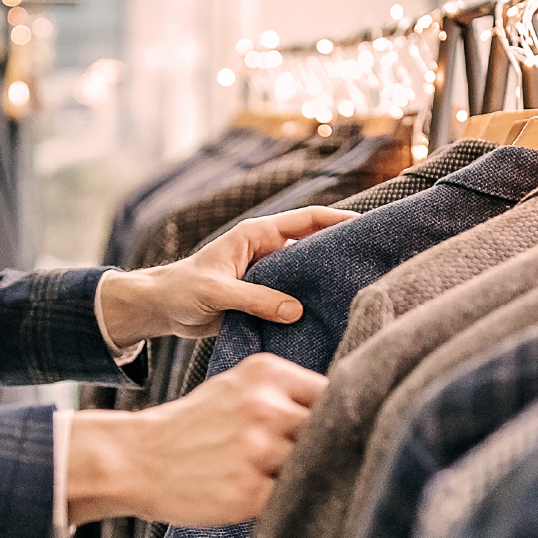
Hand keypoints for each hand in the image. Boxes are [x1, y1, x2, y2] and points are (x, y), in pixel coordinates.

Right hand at [66, 353, 327, 525]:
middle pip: (330, 430)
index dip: (337, 416)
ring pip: (313, 465)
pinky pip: (292, 499)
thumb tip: (349, 412)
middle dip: (325, 447)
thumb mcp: (238, 388)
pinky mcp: (248, 492)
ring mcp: (257, 450)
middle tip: (313, 460)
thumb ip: (286, 394)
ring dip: (305, 477)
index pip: (333, 393)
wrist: (137, 459)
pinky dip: (287, 502)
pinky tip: (267, 497)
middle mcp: (265, 407)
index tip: (334, 431)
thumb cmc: (196, 425)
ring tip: (278, 478)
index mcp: (267, 373)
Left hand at [97, 206, 358, 345]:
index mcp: (257, 236)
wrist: (162, 309)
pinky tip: (331, 317)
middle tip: (375, 260)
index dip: (336, 220)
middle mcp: (267, 251)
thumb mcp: (217, 293)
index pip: (306, 220)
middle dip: (341, 250)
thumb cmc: (182, 290)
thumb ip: (254, 299)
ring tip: (360, 290)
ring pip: (306, 274)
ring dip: (327, 281)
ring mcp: (268, 275)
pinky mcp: (265, 298)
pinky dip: (311, 304)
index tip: (365, 225)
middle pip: (313, 246)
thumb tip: (296, 310)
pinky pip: (295, 298)